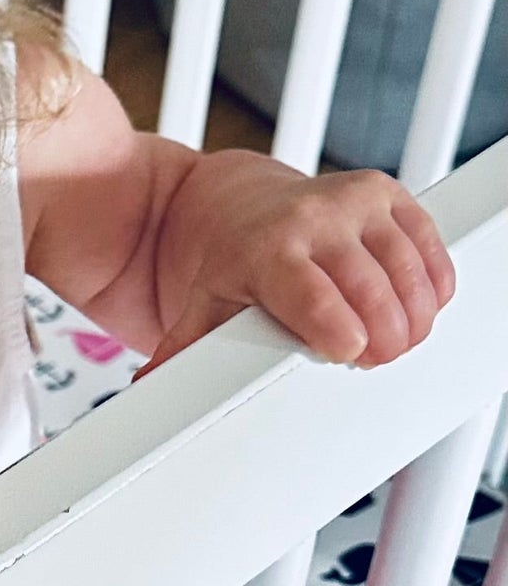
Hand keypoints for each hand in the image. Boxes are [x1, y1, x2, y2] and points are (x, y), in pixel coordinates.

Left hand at [138, 155, 454, 378]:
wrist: (243, 202)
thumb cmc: (234, 260)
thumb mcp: (204, 303)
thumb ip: (185, 351)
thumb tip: (152, 392)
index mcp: (266, 249)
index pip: (312, 294)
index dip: (337, 329)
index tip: (349, 351)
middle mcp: (312, 217)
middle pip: (373, 294)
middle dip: (383, 340)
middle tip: (370, 358)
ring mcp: (354, 201)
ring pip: (409, 276)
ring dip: (412, 321)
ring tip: (390, 339)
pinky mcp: (388, 194)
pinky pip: (430, 252)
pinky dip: (432, 290)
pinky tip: (410, 306)